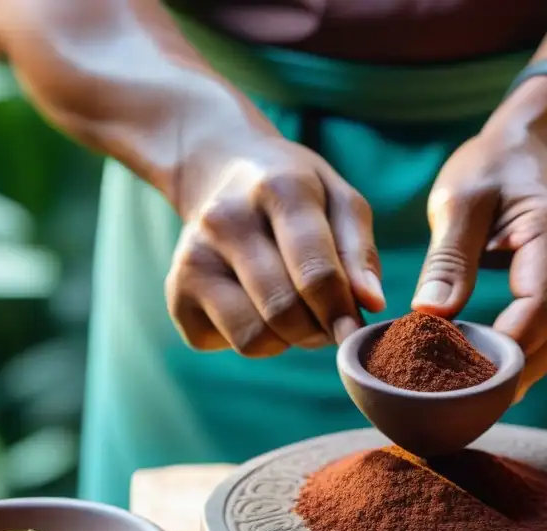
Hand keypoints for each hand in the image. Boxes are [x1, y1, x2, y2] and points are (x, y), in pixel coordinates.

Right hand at [166, 140, 384, 356]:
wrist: (220, 169)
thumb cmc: (296, 192)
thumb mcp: (339, 200)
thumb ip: (360, 251)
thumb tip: (370, 303)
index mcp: (278, 189)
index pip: (315, 273)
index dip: (342, 313)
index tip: (356, 329)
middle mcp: (225, 220)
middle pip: (285, 312)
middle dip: (318, 329)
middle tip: (328, 319)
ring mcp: (193, 258)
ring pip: (255, 338)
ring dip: (287, 339)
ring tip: (295, 308)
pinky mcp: (176, 294)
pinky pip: (230, 345)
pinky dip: (255, 338)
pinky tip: (258, 304)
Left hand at [413, 91, 546, 397]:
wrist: (535, 143)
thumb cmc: (491, 166)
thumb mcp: (458, 200)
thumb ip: (447, 259)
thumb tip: (430, 315)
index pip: (540, 309)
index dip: (505, 350)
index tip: (462, 377)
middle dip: (512, 372)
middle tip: (463, 400)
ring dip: (526, 368)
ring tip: (478, 387)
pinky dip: (538, 351)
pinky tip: (503, 359)